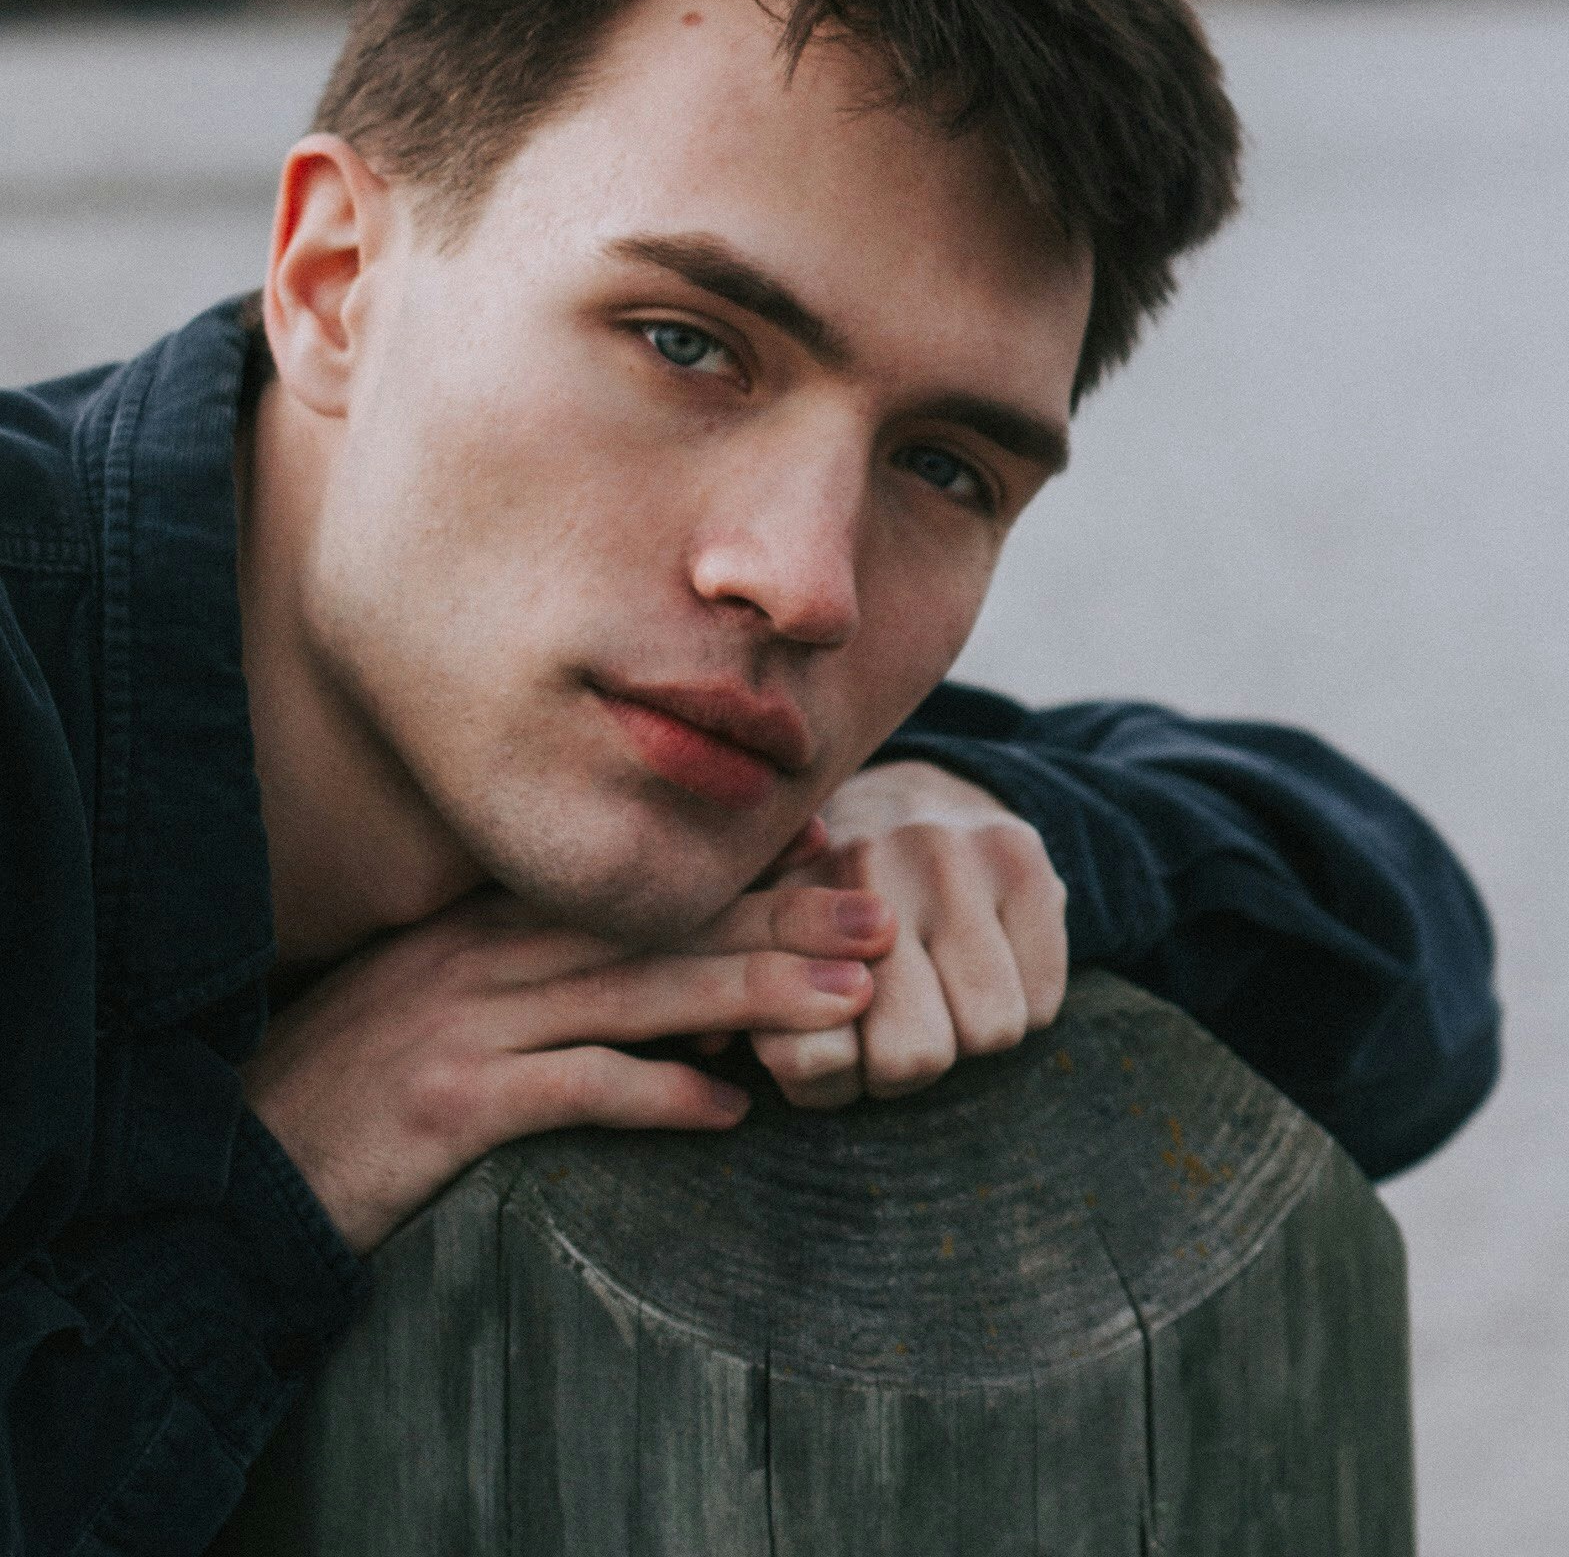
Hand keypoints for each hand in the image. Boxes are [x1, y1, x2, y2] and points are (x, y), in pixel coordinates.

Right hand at [243, 880, 894, 1253]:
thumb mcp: (442, 1016)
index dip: (736, 870)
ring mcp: (463, 1022)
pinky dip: (654, 1093)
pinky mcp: (444, 1104)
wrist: (230, 1171)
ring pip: (634, 993)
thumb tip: (672, 1001)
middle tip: (880, 917)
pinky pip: (570, 1090)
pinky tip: (727, 1107)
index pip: (634, 885)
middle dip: (777, 916)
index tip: (831, 855)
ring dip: (752, 994)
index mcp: (488, 926)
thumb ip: (540, 989)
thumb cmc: (349, 1096)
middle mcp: (482, 955)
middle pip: (656, 926)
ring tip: (848, 1003)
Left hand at [749, 761, 1068, 1108]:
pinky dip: (1024, 1002)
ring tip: (945, 993)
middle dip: (909, 1066)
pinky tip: (991, 962)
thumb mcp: (779, 959)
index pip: (810, 1055)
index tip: (842, 1042)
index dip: (835, 1075)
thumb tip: (758, 1052)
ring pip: (988, 1030)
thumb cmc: (833, 908)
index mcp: (785, 901)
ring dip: (970, 1036)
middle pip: (914, 1055)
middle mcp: (865, 862)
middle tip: (900, 1023)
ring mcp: (949, 851)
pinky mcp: (1020, 855)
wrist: (915, 793)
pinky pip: (1040, 998)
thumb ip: (770, 1022)